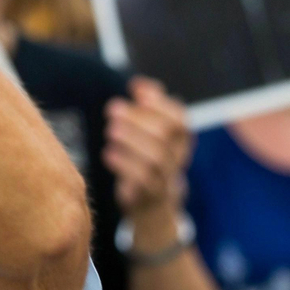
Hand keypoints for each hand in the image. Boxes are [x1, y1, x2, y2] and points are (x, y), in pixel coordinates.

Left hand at [104, 77, 191, 216]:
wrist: (154, 205)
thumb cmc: (148, 158)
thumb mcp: (151, 132)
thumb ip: (148, 107)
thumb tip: (137, 84)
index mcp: (181, 140)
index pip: (180, 119)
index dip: (160, 103)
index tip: (136, 90)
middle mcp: (177, 157)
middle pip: (165, 135)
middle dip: (138, 119)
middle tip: (112, 109)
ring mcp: (165, 178)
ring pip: (155, 158)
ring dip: (130, 140)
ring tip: (110, 130)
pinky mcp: (148, 195)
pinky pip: (141, 181)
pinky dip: (124, 164)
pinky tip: (109, 153)